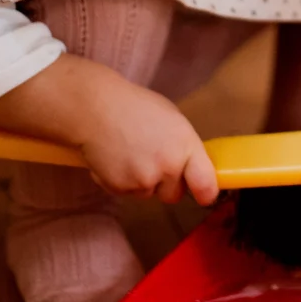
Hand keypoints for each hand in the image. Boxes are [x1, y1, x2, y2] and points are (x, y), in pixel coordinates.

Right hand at [0, 54, 219, 206]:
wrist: (94, 108)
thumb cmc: (133, 107)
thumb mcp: (171, 119)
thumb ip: (184, 146)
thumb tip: (192, 167)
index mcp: (185, 144)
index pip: (206, 184)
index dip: (206, 192)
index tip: (205, 194)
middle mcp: (169, 166)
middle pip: (175, 194)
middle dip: (166, 183)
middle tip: (151, 159)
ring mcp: (145, 180)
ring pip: (149, 194)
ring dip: (142, 180)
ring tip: (129, 152)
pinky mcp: (122, 188)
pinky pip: (128, 193)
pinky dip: (122, 180)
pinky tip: (115, 158)